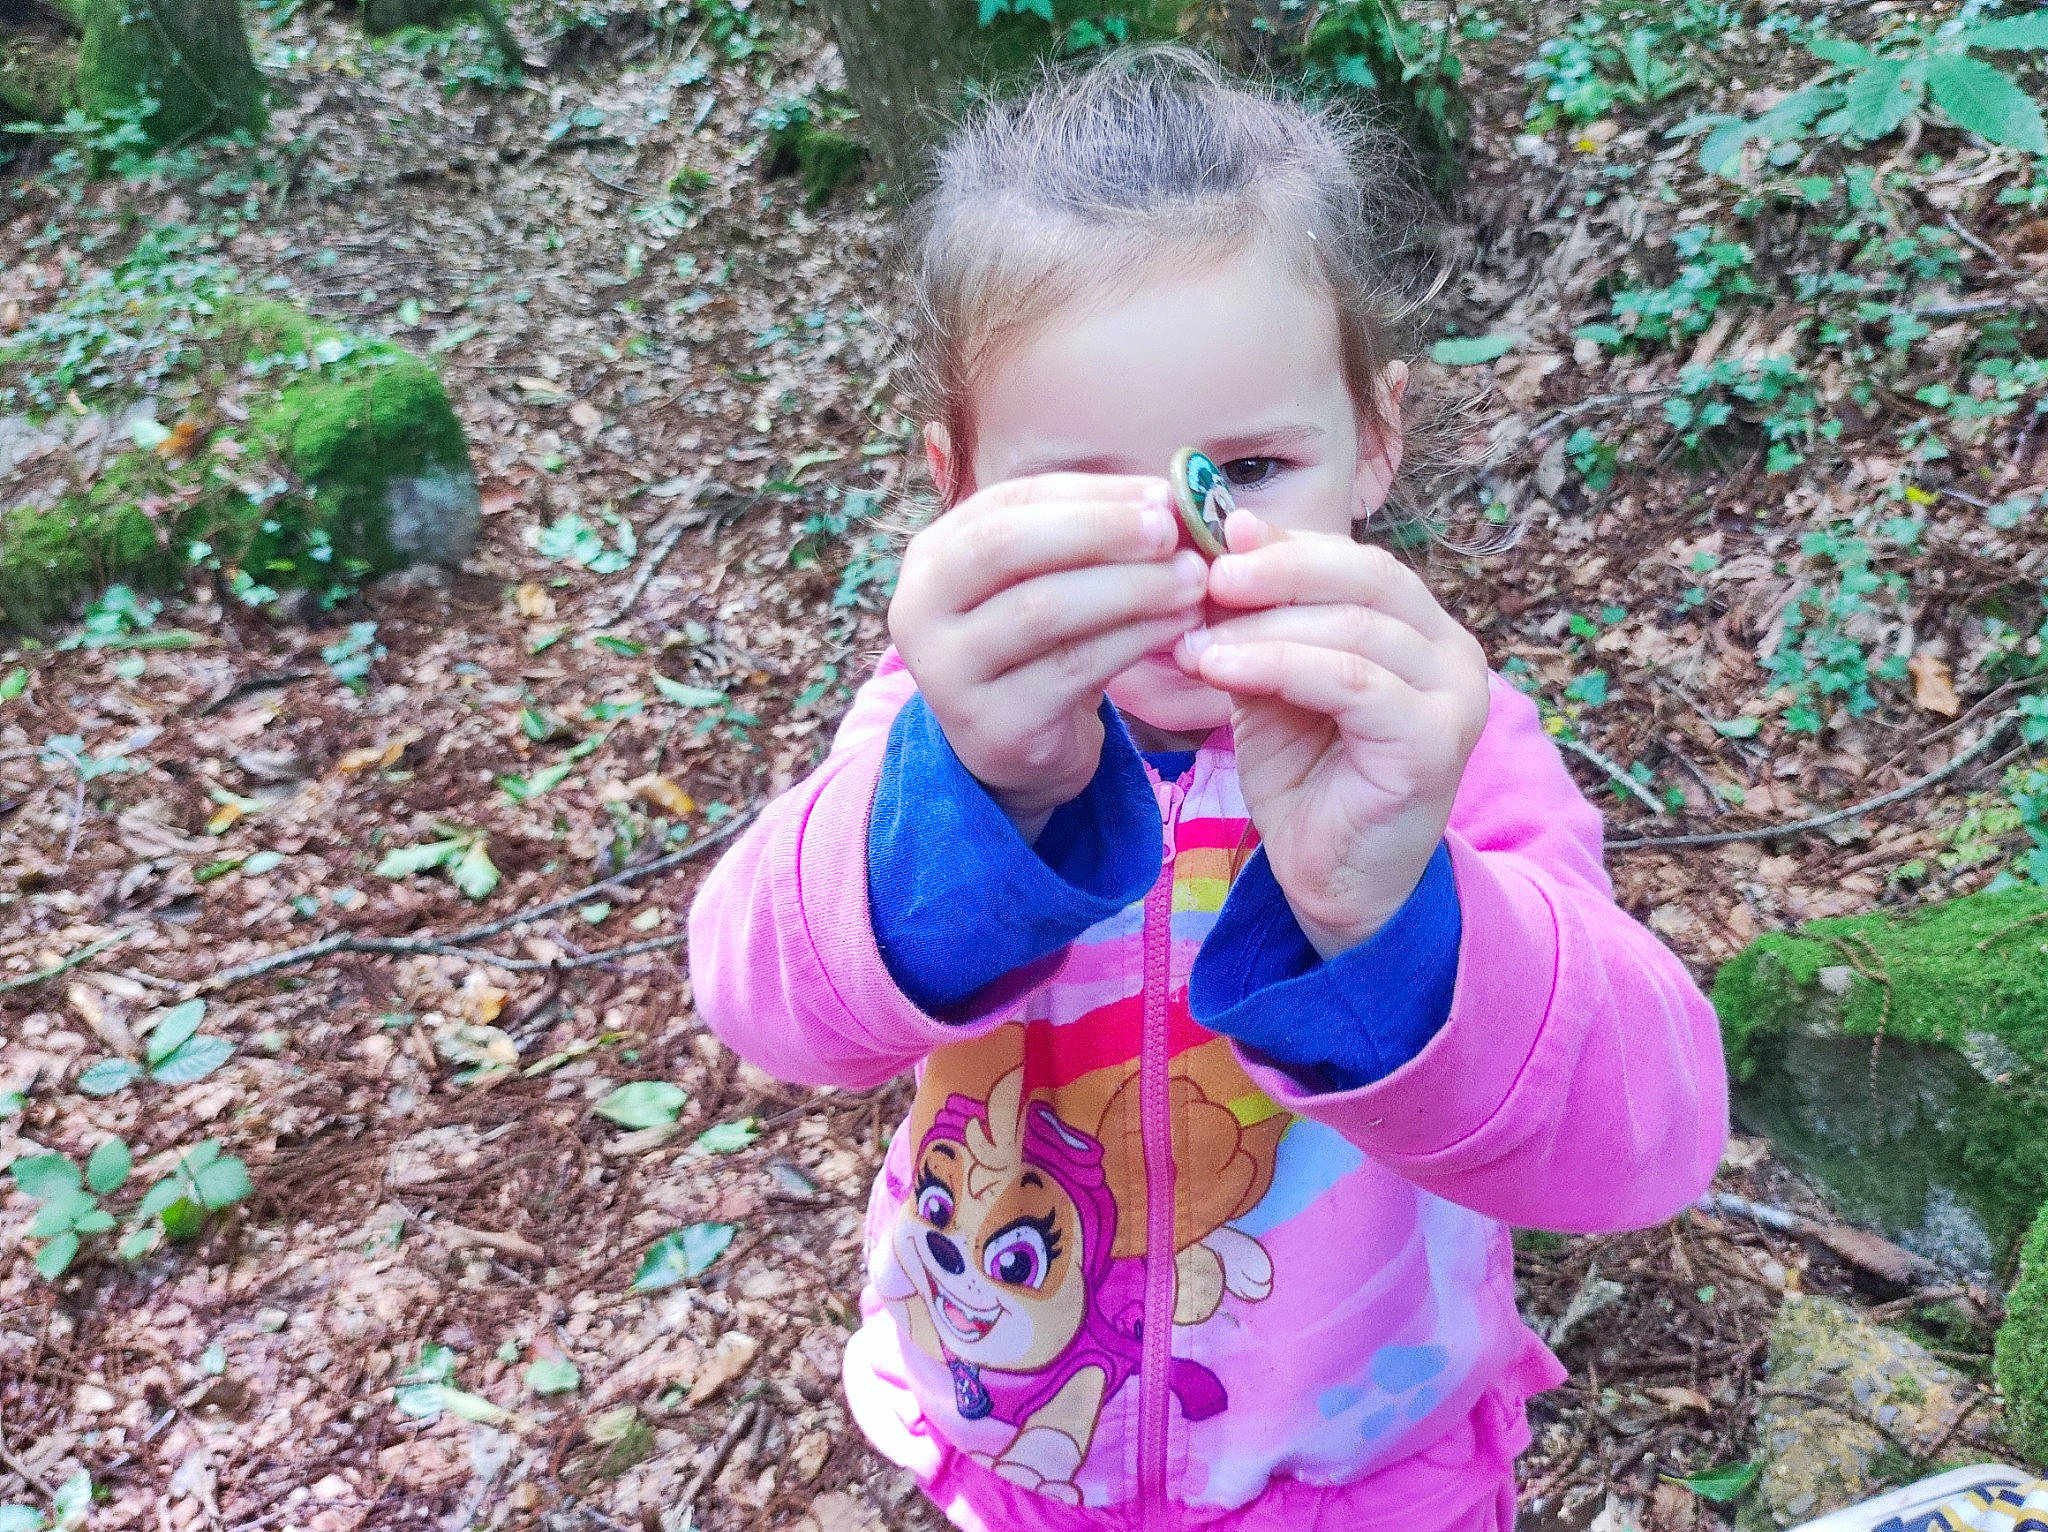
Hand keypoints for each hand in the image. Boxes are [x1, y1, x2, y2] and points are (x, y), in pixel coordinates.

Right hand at [889, 474, 1208, 835]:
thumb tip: (1174, 496)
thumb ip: (1093, 536)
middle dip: (1100, 531)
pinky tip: (1179, 625)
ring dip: (1130, 587)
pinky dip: (1134, 639)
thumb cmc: (1040, 648)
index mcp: (933, 556)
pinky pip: (1072, 669)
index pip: (1009, 502)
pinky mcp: (992, 724)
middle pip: (1008, 546)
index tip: (1162, 494)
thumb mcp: (1050, 582)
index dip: (1090, 494)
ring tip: (1192, 579)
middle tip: (1172, 531)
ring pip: (1043, 609)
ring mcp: (948, 671)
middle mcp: (920, 608)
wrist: (1017, 750)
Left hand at [1177, 512, 1489, 957]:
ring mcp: (1453, 697)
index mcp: (1418, 629)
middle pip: (1366, 578)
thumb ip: (1258, 620)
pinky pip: (1353, 683)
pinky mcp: (1435, 743)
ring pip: (1355, 628)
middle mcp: (1451, 653)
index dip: (1284, 545)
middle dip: (1278, 570)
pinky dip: (1281, 665)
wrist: (1335, 884)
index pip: (1356, 560)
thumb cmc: (1306, 781)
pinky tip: (1222, 668)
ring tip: (1196, 640)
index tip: (1212, 539)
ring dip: (1265, 626)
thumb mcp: (1271, 682)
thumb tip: (1226, 534)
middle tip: (1205, 576)